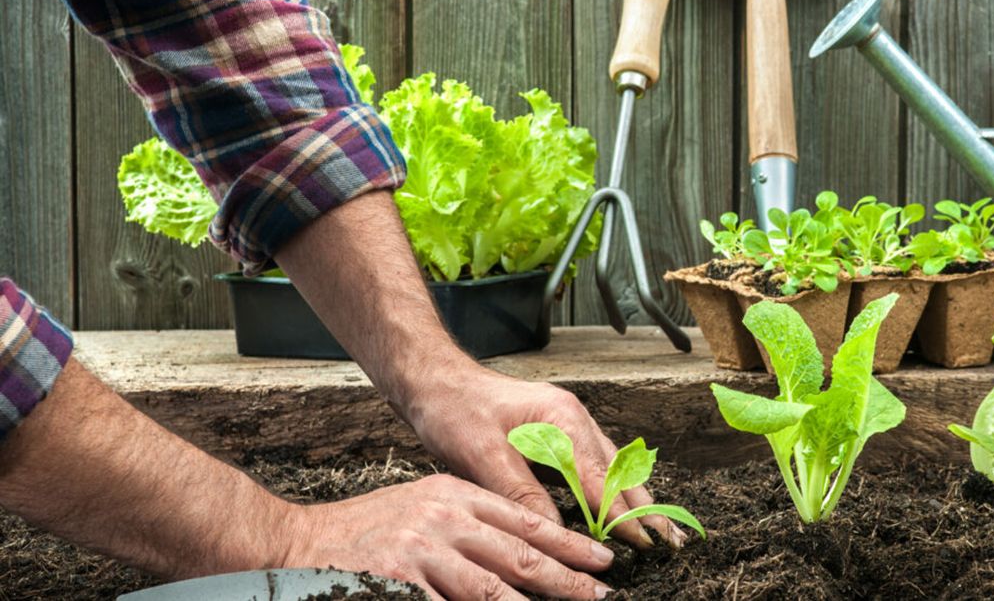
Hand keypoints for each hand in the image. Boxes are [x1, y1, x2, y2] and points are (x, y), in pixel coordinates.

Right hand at [282, 473, 613, 599]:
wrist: (295, 543)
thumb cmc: (365, 532)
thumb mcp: (422, 508)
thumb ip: (469, 526)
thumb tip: (519, 556)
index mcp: (453, 496)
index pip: (524, 521)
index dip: (568, 543)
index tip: (604, 559)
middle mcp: (442, 520)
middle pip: (518, 559)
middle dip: (568, 581)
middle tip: (603, 596)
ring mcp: (420, 554)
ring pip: (491, 593)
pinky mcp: (399, 583)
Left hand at [407, 364, 688, 548]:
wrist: (435, 380)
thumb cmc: (454, 409)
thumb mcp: (482, 454)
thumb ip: (521, 492)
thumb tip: (554, 532)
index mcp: (561, 418)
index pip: (600, 477)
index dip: (622, 514)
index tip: (643, 543)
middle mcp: (573, 418)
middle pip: (619, 470)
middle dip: (645, 507)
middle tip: (671, 542)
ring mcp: (568, 424)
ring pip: (613, 467)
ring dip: (635, 499)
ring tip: (659, 530)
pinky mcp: (558, 433)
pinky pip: (596, 464)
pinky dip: (613, 488)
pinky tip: (622, 507)